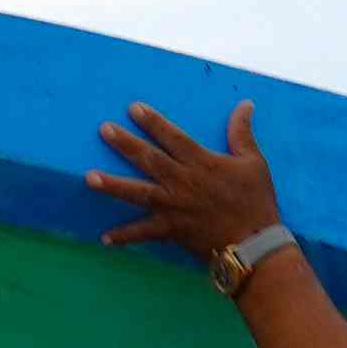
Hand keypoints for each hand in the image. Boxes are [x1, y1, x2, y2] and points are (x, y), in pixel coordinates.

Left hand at [85, 101, 284, 265]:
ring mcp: (175, 207)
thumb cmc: (256, 202)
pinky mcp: (172, 231)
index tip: (133, 108)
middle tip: (104, 131)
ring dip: (114, 186)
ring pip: (139, 194)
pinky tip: (104, 237)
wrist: (255, 244)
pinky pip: (145, 233)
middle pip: (149, 160)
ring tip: (90, 178)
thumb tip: (245, 103)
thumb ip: (242, 132)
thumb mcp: (254, 162)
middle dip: (126, 145)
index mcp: (202, 163)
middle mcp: (183, 182)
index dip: (153, 122)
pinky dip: (125, 236)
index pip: (173, 137)